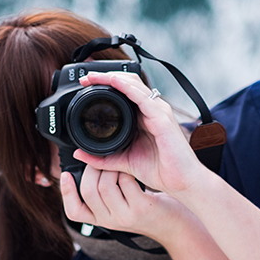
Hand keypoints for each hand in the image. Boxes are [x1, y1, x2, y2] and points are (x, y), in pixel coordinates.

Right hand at [60, 165, 191, 242]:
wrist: (174, 225)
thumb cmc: (145, 210)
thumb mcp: (120, 207)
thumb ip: (104, 195)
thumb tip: (85, 167)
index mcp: (101, 220)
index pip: (73, 212)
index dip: (66, 193)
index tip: (65, 174)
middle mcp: (110, 221)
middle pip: (88, 191)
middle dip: (92, 169)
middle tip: (101, 159)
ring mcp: (126, 215)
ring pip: (105, 185)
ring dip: (110, 167)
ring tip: (118, 163)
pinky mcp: (142, 207)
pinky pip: (126, 181)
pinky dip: (127, 170)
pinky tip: (131, 168)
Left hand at [73, 72, 207, 194]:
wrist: (181, 182)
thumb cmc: (160, 171)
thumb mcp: (123, 162)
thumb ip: (101, 158)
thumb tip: (78, 153)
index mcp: (144, 117)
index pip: (124, 91)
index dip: (105, 84)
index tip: (85, 85)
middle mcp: (152, 110)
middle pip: (128, 82)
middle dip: (105, 76)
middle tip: (85, 78)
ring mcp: (158, 112)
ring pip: (134, 85)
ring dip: (112, 77)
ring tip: (93, 77)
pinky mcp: (162, 119)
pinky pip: (142, 98)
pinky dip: (127, 88)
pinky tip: (113, 82)